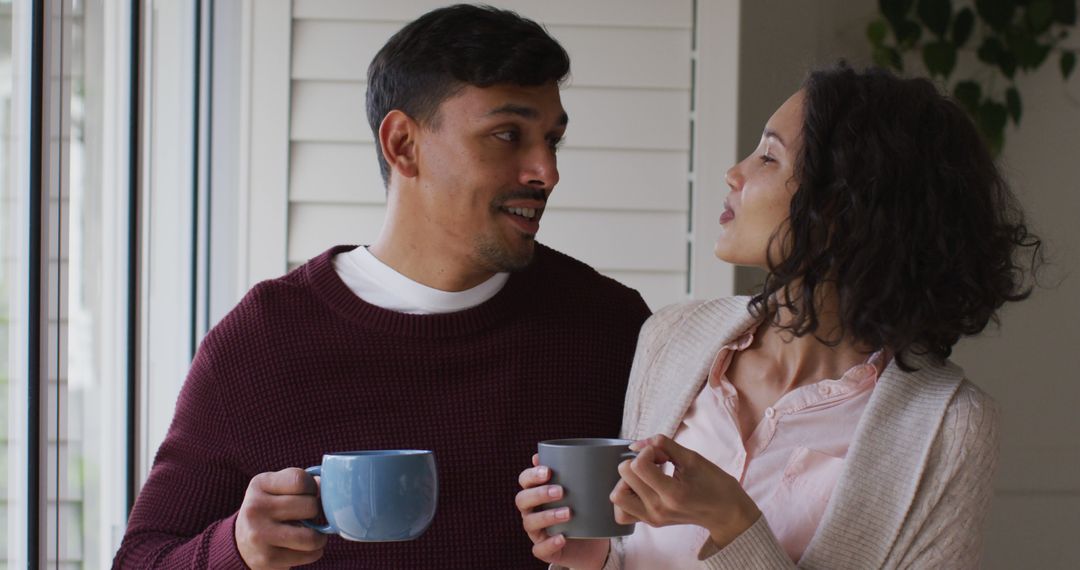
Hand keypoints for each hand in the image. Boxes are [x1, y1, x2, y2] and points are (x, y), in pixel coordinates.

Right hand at [235, 468, 328, 568]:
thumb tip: (328, 485)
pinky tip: (303, 548)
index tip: (309, 494)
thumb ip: (302, 483)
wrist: (242, 543)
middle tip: (310, 516)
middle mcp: (255, 508)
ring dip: (320, 537)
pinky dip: (314, 552)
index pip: (300, 480)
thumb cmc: (270, 510)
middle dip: (317, 512)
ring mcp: (259, 534)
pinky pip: (308, 555)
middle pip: (310, 506)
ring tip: (313, 534)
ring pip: (311, 537)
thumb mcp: (278, 488)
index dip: (313, 488)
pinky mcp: (267, 558)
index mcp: (260, 484)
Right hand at [516, 454, 609, 569]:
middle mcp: (531, 511)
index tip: (548, 471)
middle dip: (539, 493)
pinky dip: (550, 543)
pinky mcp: (545, 550)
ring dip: (547, 516)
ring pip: (530, 523)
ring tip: (568, 513)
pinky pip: (539, 549)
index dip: (532, 475)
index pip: (524, 480)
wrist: (593, 542)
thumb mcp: (582, 490)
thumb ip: (575, 472)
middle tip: (560, 491)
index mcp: (536, 492)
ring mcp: (536, 532)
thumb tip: (572, 451)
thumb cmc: (583, 509)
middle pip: (522, 500)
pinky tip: (562, 537)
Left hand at [610, 435, 760, 547]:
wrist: (726, 514)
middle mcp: (658, 510)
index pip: (638, 466)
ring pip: (617, 496)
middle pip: (624, 476)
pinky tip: (642, 488)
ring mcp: (653, 519)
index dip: (647, 451)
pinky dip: (627, 497)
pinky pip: (622, 512)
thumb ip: (663, 444)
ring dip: (627, 480)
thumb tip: (635, 444)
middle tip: (657, 463)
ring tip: (646, 476)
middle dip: (638, 461)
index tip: (663, 454)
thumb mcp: (693, 458)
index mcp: (672, 494)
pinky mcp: (650, 522)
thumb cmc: (715, 484)